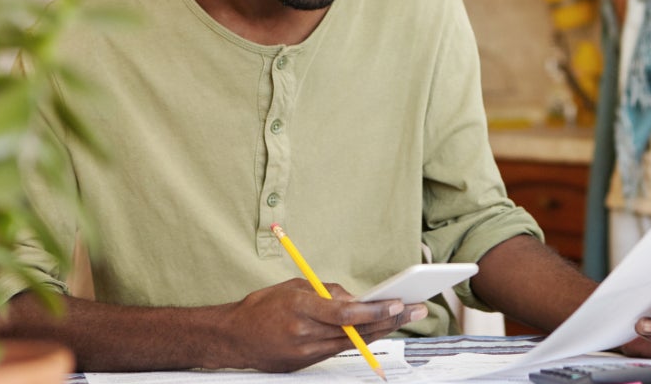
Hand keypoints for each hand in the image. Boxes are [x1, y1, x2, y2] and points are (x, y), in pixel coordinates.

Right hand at [219, 279, 426, 371]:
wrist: (233, 338)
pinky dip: (361, 339)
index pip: (345, 313)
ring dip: (382, 330)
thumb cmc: (263, 305)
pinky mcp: (306, 364)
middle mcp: (304, 334)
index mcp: (300, 309)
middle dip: (391, 320)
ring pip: (353, 343)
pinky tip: (380, 330)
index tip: (397, 303)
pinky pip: (341, 350)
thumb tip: (359, 299)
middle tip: (417, 309)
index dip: (374, 311)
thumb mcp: (295, 286)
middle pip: (357, 331)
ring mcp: (306, 353)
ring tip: (406, 317)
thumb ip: (328, 292)